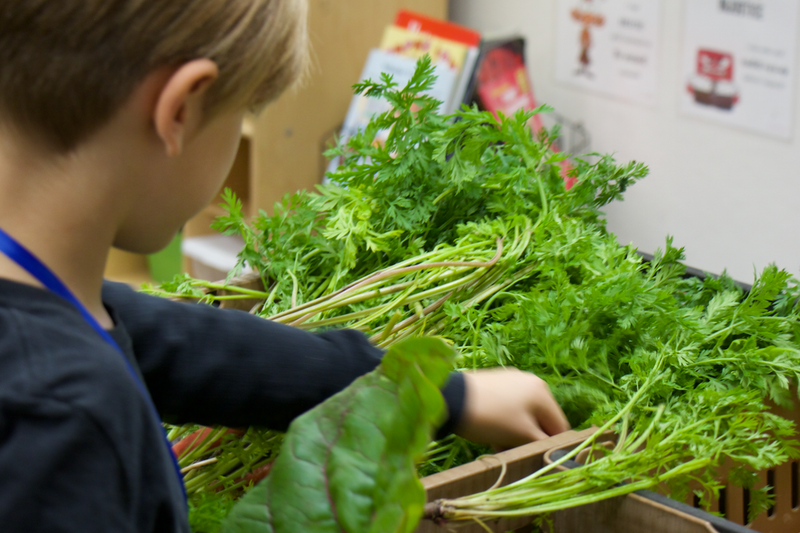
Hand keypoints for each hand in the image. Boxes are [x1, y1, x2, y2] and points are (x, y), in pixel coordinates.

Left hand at [455, 368, 569, 450]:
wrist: (451, 398)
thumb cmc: (490, 417)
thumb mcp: (520, 434)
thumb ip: (543, 443)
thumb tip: (556, 450)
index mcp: (542, 392)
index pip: (560, 425)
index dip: (552, 445)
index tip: (536, 457)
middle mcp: (530, 381)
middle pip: (540, 419)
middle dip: (529, 438)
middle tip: (512, 451)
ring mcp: (511, 380)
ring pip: (523, 415)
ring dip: (515, 433)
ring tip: (498, 444)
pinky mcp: (494, 382)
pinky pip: (508, 407)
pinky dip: (504, 422)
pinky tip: (491, 433)